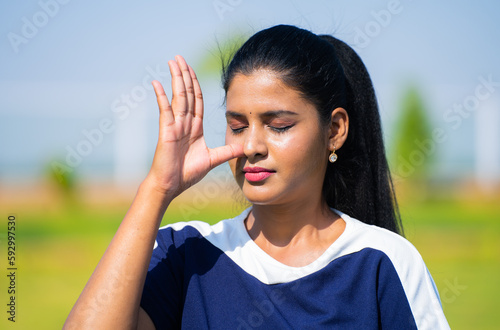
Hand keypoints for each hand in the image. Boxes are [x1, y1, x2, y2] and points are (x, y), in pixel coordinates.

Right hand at [144, 55, 242, 197]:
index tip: (192, 69)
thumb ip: (228, 151)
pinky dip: (161, 96)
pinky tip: (157, 83)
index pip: (197, 100)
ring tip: (173, 61)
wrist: (171, 186)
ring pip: (178, 96)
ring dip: (176, 78)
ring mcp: (174, 125)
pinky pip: (165, 110)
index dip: (195, 84)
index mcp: (195, 127)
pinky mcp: (167, 131)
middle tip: (180, 57)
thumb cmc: (187, 173)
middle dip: (184, 74)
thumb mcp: (213, 159)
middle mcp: (184, 123)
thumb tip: (246, 148)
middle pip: (186, 93)